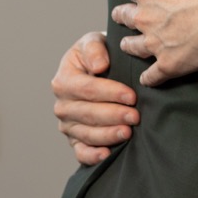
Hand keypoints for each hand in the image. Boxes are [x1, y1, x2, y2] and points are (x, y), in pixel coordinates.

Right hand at [51, 31, 139, 165]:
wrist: (102, 68)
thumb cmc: (99, 55)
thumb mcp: (94, 41)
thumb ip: (94, 48)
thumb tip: (99, 66)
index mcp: (63, 80)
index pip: (87, 89)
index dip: (110, 93)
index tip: (131, 96)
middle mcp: (62, 105)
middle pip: (87, 113)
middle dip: (113, 115)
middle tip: (135, 117)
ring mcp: (67, 124)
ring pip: (86, 134)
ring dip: (107, 135)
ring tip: (127, 133)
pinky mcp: (75, 140)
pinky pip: (80, 152)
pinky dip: (91, 156)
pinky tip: (106, 154)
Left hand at [111, 0, 197, 86]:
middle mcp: (144, 17)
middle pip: (125, 17)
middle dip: (122, 15)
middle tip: (122, 16)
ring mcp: (154, 42)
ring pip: (133, 46)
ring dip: (129, 45)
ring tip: (127, 46)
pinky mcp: (167, 64)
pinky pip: (152, 76)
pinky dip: (148, 78)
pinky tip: (147, 79)